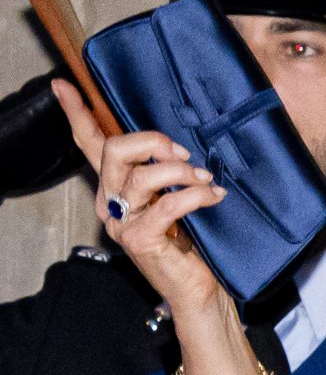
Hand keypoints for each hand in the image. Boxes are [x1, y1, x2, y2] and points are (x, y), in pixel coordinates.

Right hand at [52, 80, 226, 317]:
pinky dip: (195, 196)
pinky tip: (213, 198)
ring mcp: (120, 222)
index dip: (76, 114)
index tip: (64, 85)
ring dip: (182, 172)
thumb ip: (170, 173)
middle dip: (154, 142)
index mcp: (116, 187)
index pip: (89, 145)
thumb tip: (185, 145)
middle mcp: (110, 202)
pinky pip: (166, 204)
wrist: (198, 289)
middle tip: (186, 155)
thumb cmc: (192, 243)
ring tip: (207, 182)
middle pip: (116, 149)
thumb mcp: (178, 198)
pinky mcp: (138, 239)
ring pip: (143, 176)